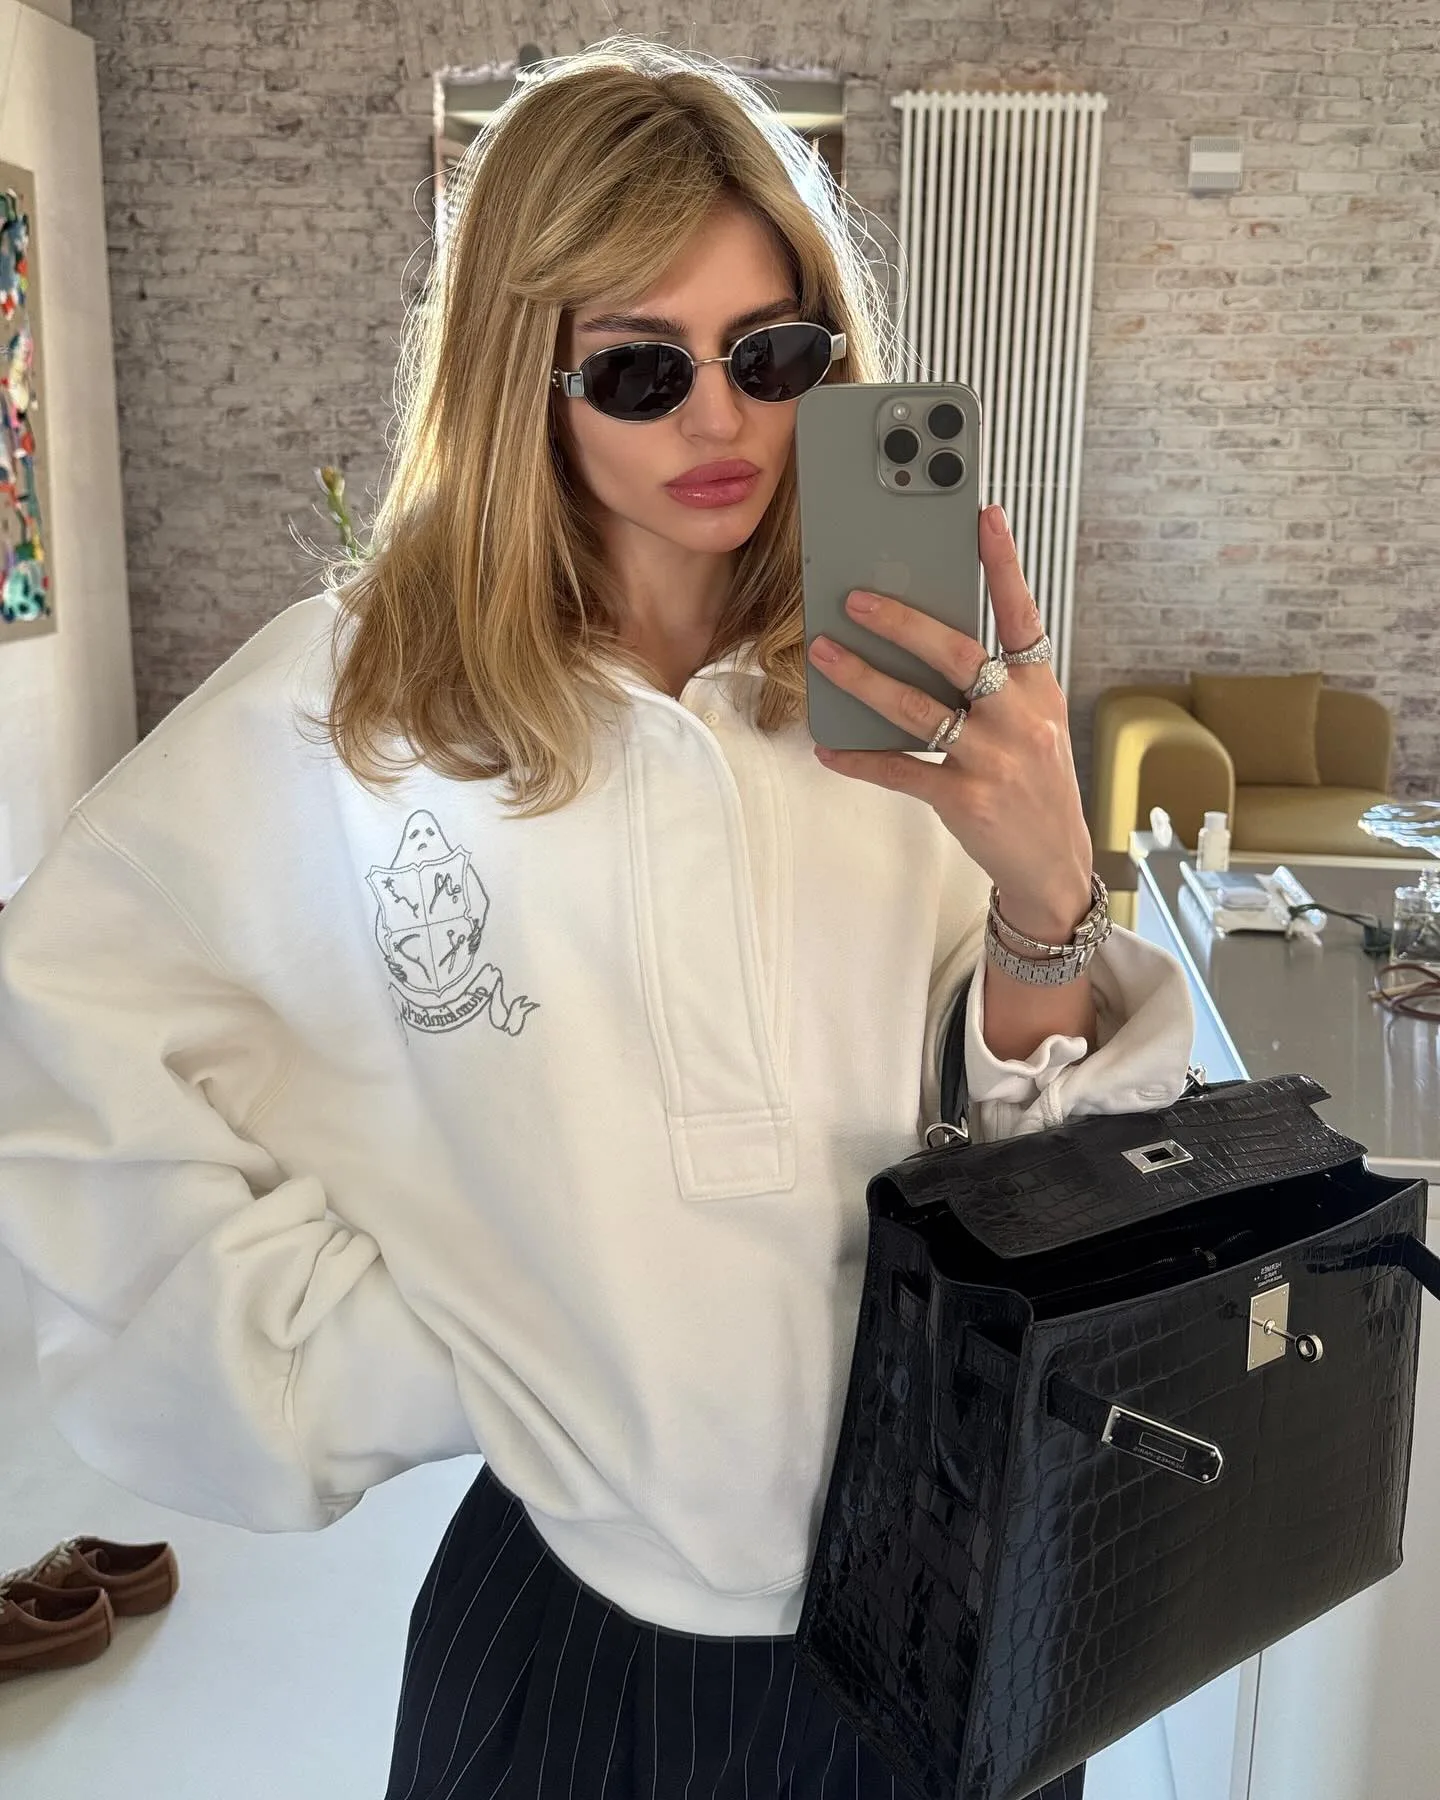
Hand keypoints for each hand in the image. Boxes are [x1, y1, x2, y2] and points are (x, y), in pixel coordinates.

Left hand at [807, 502, 1093, 942]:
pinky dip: (861, 759)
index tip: (984, 517)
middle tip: (856, 599)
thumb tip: (926, 641)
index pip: (1023, 615)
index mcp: (1038, 689)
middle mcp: (1020, 719)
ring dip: (864, 679)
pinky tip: (831, 746)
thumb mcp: (1034, 723)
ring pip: (917, 709)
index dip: (1004, 565)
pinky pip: (900, 771)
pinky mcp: (964, 799)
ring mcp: (992, 760)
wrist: (1051, 863)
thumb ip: (995, 684)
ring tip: (826, 655)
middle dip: (902, 623)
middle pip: (957, 655)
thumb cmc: (1034, 783)